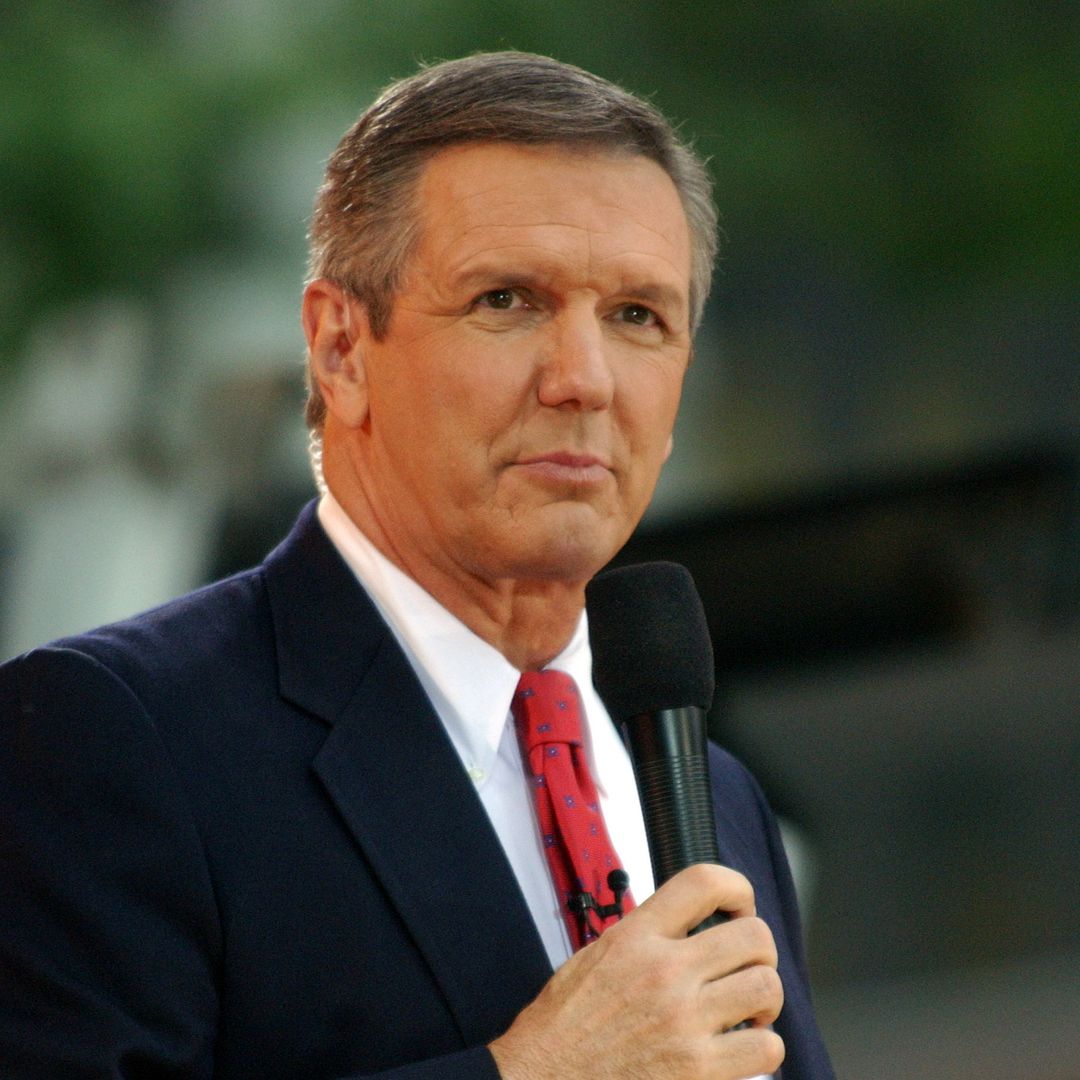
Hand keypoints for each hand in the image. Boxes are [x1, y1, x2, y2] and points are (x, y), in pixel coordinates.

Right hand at [488, 863, 784, 1079]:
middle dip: (760, 950)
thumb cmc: (564, 1026)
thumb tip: (687, 927)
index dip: (736, 887)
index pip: (702, 883)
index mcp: (636, 937)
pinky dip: (762, 1048)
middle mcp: (664, 972)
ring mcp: (685, 1022)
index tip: (740, 905)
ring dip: (765, 998)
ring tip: (749, 1009)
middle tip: (747, 966)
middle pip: (752, 935)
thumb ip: (643, 936)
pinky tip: (740, 1048)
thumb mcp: (595, 956)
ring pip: (766, 987)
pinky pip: (766, 1048)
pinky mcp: (699, 1071)